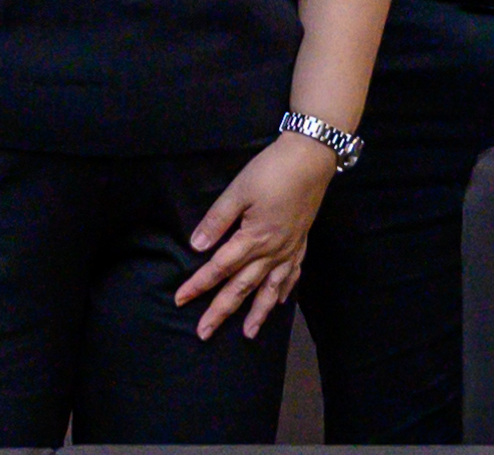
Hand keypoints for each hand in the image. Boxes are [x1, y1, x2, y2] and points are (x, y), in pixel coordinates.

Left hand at [175, 132, 336, 339]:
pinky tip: (279, 302)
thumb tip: (197, 245)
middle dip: (222, 311)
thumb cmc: (272, 170)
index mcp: (254, 238)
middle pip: (242, 287)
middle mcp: (273, 251)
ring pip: (270, 289)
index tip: (181, 300)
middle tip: (205, 333)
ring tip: (248, 334)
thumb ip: (217, 219)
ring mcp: (289, 249)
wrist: (312, 158)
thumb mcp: (238, 189)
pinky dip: (284, 291)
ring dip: (257, 313)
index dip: (198, 284)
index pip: (219, 267)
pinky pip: (292, 275)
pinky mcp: (301, 242)